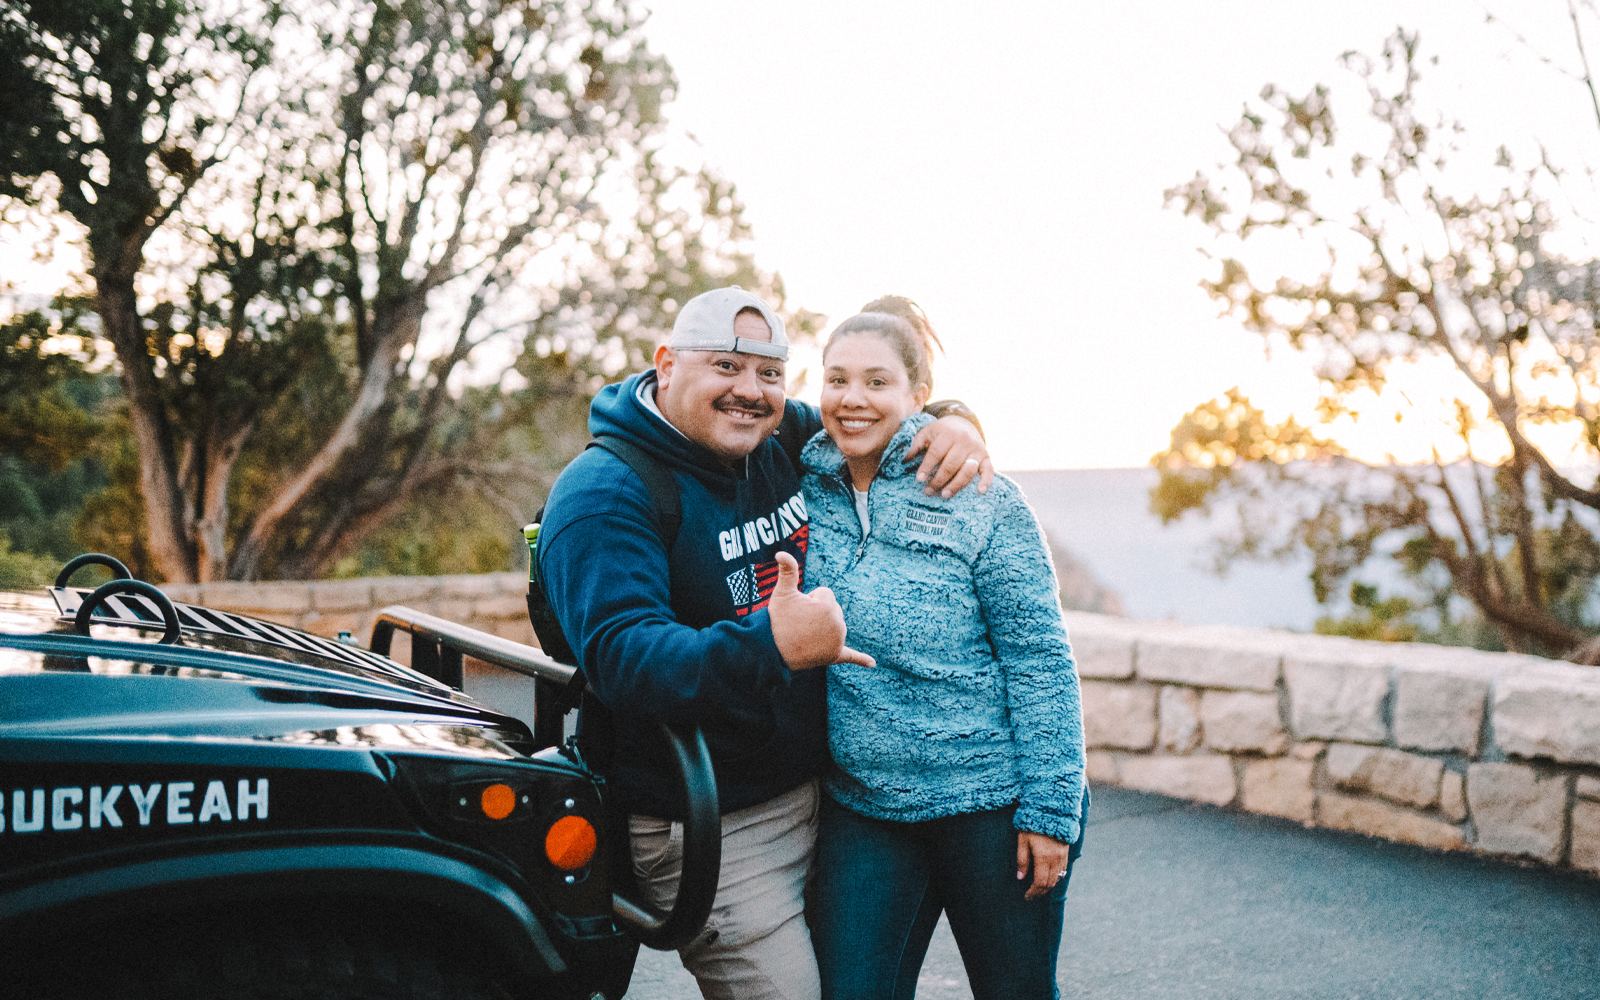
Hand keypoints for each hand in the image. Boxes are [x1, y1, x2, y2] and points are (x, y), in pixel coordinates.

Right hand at [767, 552, 875, 670]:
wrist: (771, 650)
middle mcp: (838, 624)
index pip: (825, 594)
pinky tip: (872, 664)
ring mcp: (837, 641)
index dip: (809, 599)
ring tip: (804, 635)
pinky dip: (861, 659)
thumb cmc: (777, 619)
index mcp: (828, 606)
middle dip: (817, 613)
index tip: (798, 610)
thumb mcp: (782, 593)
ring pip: (836, 624)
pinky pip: (850, 656)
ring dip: (823, 627)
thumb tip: (781, 552)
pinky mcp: (834, 655)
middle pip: (832, 609)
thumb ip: (788, 570)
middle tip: (799, 623)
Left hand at [904, 416, 993, 497]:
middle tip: (928, 492)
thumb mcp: (927, 433)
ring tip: (945, 495)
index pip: (936, 452)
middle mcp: (964, 441)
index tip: (919, 479)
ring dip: (957, 484)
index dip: (927, 466)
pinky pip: (989, 470)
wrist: (964, 423)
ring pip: (968, 470)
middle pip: (951, 464)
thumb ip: (915, 445)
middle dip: (939, 480)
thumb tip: (903, 459)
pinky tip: (979, 492)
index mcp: (948, 433)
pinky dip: (986, 481)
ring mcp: (977, 450)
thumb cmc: (941, 432)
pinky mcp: (986, 457)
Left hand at [1016, 830, 1072, 900]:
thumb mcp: (1023, 841)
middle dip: (1040, 892)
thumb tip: (1020, 878)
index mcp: (1043, 858)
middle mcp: (1055, 860)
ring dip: (1048, 886)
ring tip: (1039, 889)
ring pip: (1057, 878)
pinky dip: (1056, 878)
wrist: (1051, 811)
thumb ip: (1022, 860)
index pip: (1040, 883)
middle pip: (1050, 883)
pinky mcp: (1066, 852)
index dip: (1033, 892)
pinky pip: (1063, 871)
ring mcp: (1062, 857)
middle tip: (1031, 896)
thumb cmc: (1033, 825)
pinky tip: (1049, 878)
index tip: (1026, 896)